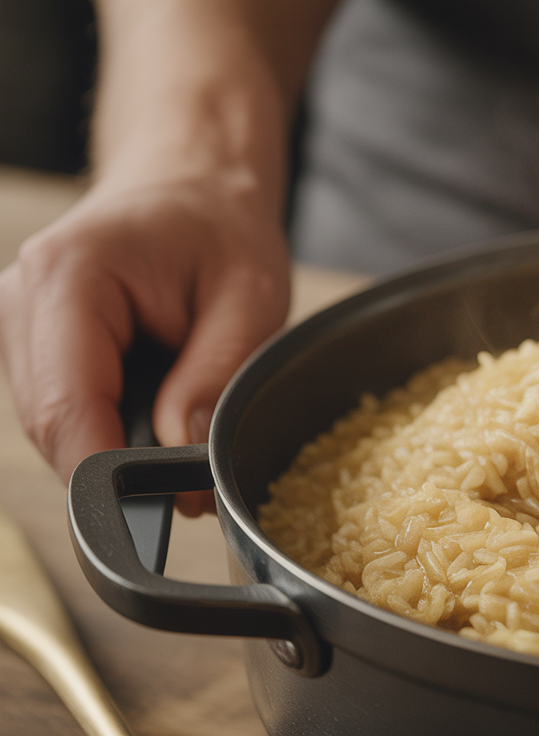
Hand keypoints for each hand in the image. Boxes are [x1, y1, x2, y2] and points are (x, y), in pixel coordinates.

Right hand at [0, 173, 288, 514]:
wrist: (191, 185)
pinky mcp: (28, 345)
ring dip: (114, 445)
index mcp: (68, 276)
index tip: (163, 506)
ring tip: (179, 420)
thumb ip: (215, 377)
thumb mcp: (250, 297)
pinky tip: (150, 406)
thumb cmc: (220, 228)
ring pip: (51, 428)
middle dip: (120, 466)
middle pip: (51, 427)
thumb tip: (184, 459)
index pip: (65, 406)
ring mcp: (14, 323)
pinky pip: (60, 412)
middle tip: (195, 477)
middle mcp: (20, 299)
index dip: (108, 475)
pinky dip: (107, 425)